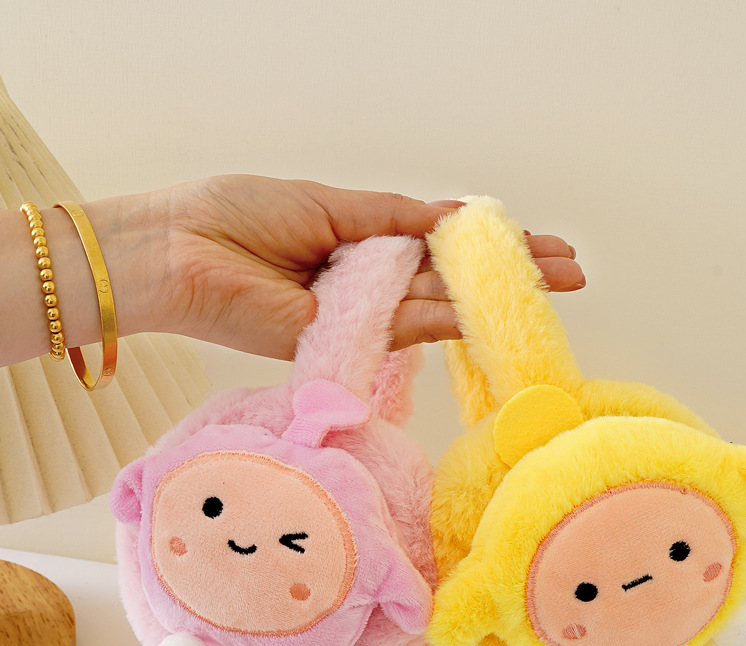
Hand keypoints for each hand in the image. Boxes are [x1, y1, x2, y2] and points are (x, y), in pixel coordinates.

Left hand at [110, 175, 584, 359]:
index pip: (437, 250)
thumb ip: (390, 219)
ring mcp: (355, 317)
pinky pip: (400, 326)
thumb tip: (450, 219)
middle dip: (509, 277)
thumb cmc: (235, 215)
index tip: (538, 242)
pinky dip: (446, 315)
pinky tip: (492, 306)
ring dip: (493, 300)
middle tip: (570, 272)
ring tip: (553, 284)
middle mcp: (366, 286)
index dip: (488, 247)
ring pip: (436, 309)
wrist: (175, 251)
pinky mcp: (339, 341)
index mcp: (360, 246)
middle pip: (448, 285)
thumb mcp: (327, 204)